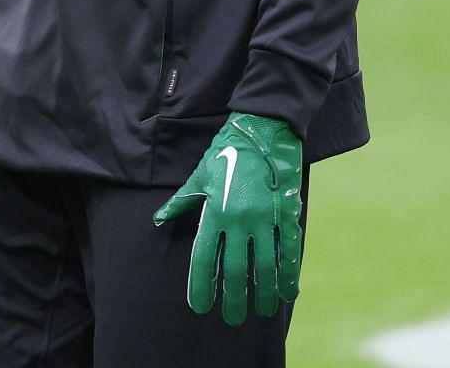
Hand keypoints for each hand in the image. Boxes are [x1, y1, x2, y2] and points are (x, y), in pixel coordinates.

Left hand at [152, 112, 303, 324]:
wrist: (262, 130)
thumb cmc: (226, 152)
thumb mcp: (200, 175)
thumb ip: (181, 201)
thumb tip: (159, 219)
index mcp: (215, 211)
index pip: (204, 257)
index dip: (202, 284)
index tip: (201, 306)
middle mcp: (238, 219)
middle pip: (235, 269)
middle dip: (233, 297)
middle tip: (231, 318)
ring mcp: (264, 218)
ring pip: (265, 265)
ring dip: (264, 292)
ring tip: (262, 311)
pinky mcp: (286, 213)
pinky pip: (289, 250)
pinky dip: (290, 273)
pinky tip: (289, 291)